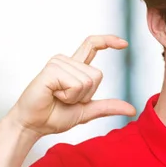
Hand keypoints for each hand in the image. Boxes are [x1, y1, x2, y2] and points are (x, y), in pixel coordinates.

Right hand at [7, 35, 135, 136]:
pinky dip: (68, 96)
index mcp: (74, 68)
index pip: (92, 46)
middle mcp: (66, 62)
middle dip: (86, 95)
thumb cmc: (54, 116)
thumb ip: (107, 107)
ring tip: (57, 97)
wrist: (34, 125)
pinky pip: (75, 84)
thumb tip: (131, 109)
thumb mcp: (87, 111)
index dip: (108, 41)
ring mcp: (58, 63)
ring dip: (75, 97)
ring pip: (87, 81)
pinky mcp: (51, 69)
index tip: (124, 43)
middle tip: (65, 99)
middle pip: (97, 75)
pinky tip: (53, 95)